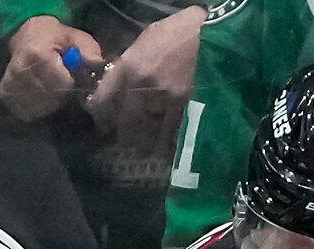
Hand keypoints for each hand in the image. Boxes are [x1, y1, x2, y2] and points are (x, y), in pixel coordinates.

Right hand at [0, 18, 103, 121]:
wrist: (23, 34)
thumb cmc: (53, 37)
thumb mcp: (74, 37)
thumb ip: (88, 49)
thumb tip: (96, 63)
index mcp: (38, 55)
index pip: (62, 85)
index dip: (70, 83)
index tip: (68, 75)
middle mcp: (21, 71)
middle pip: (52, 99)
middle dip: (61, 94)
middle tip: (58, 80)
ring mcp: (12, 83)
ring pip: (40, 108)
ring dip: (49, 103)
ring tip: (48, 86)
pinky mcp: (6, 92)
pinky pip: (26, 111)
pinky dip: (36, 108)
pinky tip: (38, 95)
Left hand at [85, 6, 204, 158]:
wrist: (210, 35)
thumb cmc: (179, 33)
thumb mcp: (146, 41)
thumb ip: (132, 64)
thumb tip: (122, 84)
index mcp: (129, 65)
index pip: (105, 98)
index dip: (102, 114)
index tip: (104, 123)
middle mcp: (142, 86)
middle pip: (126, 122)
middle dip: (125, 135)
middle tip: (127, 141)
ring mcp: (165, 101)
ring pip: (149, 135)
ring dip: (146, 145)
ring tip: (146, 150)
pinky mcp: (185, 111)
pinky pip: (171, 137)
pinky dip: (167, 146)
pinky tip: (165, 149)